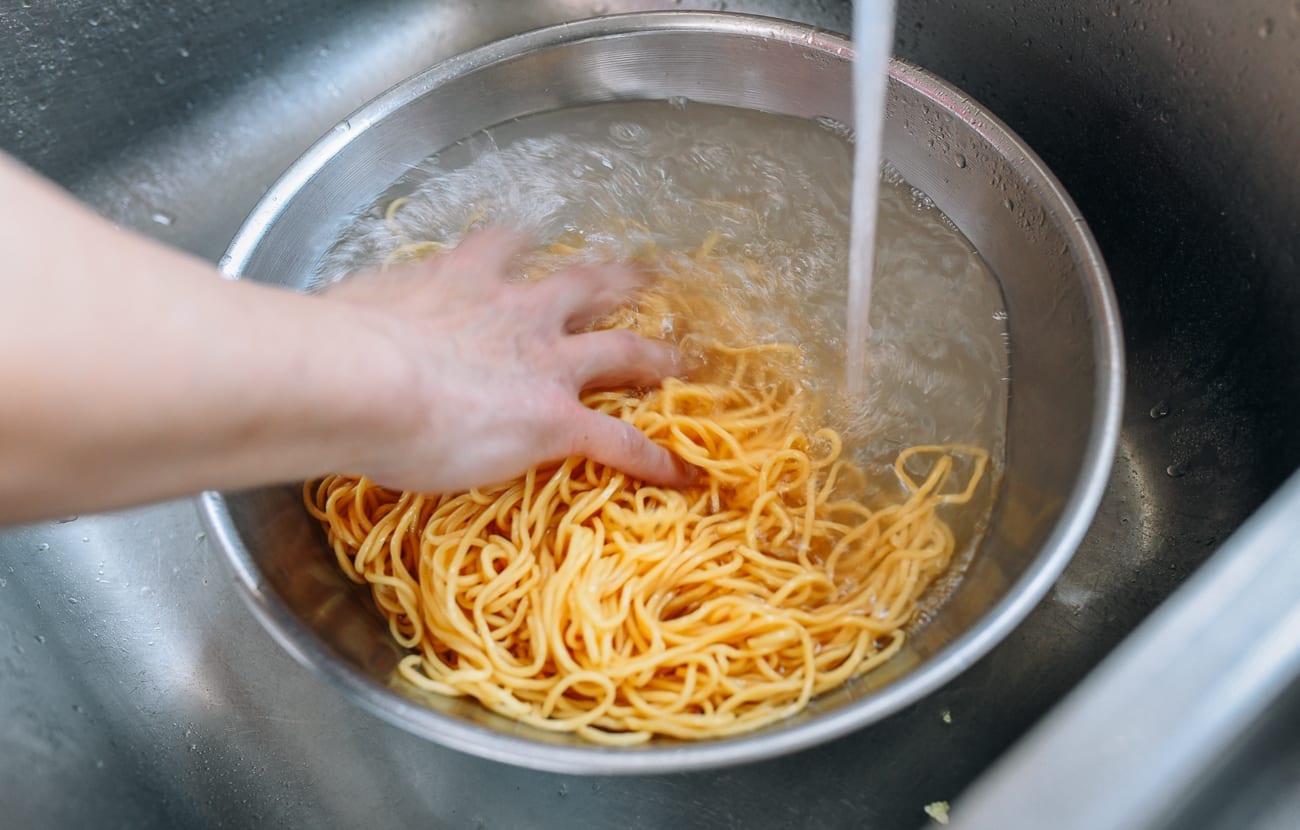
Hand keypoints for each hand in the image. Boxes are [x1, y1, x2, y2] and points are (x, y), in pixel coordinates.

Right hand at [323, 228, 697, 492]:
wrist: (362, 379)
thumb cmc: (339, 348)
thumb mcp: (353, 312)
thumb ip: (363, 319)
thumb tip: (331, 332)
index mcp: (461, 280)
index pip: (504, 249)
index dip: (524, 247)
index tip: (536, 242)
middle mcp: (515, 311)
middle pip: (583, 285)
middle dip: (618, 279)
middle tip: (647, 273)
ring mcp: (544, 363)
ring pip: (621, 348)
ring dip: (657, 355)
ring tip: (685, 360)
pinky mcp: (556, 419)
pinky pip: (619, 440)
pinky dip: (652, 457)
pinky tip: (679, 472)